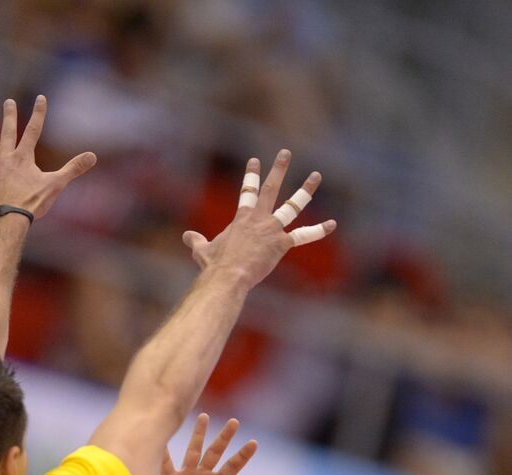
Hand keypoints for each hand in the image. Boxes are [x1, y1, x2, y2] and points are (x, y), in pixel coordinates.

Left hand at [0, 95, 95, 218]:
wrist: (8, 219)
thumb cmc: (32, 202)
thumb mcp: (55, 184)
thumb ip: (73, 169)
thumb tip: (92, 156)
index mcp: (23, 157)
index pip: (33, 130)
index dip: (39, 113)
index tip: (40, 98)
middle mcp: (6, 159)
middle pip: (8, 132)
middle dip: (10, 116)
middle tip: (8, 102)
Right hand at [158, 414, 262, 474]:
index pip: (232, 467)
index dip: (242, 455)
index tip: (254, 443)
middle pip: (215, 453)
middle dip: (224, 437)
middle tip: (234, 421)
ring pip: (193, 451)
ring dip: (198, 434)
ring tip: (204, 416)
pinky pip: (165, 464)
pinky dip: (163, 452)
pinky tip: (164, 438)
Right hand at [182, 151, 335, 291]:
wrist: (227, 275)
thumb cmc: (214, 265)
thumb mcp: (202, 250)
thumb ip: (197, 241)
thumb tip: (187, 236)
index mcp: (242, 218)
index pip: (247, 191)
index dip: (251, 175)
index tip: (255, 161)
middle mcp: (259, 219)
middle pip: (270, 189)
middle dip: (278, 170)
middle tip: (286, 153)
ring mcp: (272, 230)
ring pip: (292, 205)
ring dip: (305, 190)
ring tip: (316, 176)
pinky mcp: (281, 244)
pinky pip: (303, 235)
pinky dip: (319, 230)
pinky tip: (332, 223)